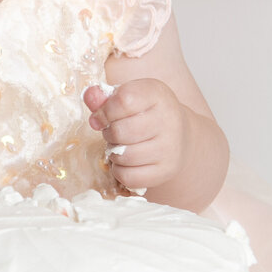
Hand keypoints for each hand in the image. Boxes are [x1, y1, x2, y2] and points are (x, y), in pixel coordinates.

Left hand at [83, 78, 189, 192]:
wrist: (180, 136)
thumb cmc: (147, 114)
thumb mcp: (130, 97)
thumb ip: (106, 97)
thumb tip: (90, 96)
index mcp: (157, 95)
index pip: (123, 101)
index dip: (104, 111)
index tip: (100, 117)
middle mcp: (168, 120)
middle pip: (121, 131)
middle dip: (109, 133)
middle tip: (113, 132)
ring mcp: (170, 147)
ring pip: (124, 156)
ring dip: (114, 153)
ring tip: (120, 146)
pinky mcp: (166, 170)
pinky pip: (129, 177)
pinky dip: (120, 171)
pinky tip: (126, 162)